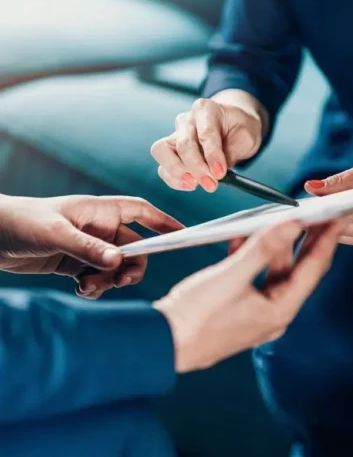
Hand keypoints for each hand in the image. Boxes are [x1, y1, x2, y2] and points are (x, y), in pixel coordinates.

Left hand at [0, 195, 182, 296]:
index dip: (163, 221)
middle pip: (134, 248)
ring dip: (109, 280)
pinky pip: (99, 278)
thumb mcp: (56, 234)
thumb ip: (88, 248)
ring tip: (88, 287)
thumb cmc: (22, 222)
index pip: (141, 212)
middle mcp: (99, 229)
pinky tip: (81, 289)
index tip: (181, 234)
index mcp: (100, 211)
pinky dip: (96, 287)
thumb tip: (119, 262)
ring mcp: (89, 247)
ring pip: (117, 266)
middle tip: (120, 280)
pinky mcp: (76, 264)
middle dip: (132, 266)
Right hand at [151, 94, 263, 192]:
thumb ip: (232, 152)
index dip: (212, 155)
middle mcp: (186, 120)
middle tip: (211, 184)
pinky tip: (190, 185)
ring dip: (177, 172)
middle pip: (183, 144)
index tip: (220, 173)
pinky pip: (163, 166)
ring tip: (194, 184)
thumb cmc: (238, 129)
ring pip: (162, 151)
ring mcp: (174, 135)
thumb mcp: (246, 137)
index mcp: (206, 110)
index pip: (206, 133)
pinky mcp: (169, 151)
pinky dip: (174, 179)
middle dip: (197, 168)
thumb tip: (217, 172)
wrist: (231, 126)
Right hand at [154, 221, 340, 372]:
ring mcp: (256, 310)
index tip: (337, 217)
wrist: (162, 342)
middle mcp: (273, 312)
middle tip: (314, 213)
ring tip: (274, 220)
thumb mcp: (232, 276)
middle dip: (305, 240)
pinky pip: (253, 276)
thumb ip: (263, 248)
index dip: (327, 240)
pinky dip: (251, 256)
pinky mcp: (239, 306)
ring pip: (273, 270)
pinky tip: (242, 239)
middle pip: (297, 269)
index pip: (314, 268)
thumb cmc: (196, 316)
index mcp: (280, 309)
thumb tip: (292, 225)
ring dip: (272, 245)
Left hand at [305, 161, 352, 251]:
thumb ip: (341, 181)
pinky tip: (334, 219)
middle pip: (339, 229)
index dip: (321, 214)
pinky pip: (347, 238)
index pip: (344, 217)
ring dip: (327, 225)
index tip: (303, 209)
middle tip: (304, 209)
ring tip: (316, 211)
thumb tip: (311, 187)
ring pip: (340, 236)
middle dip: (321, 219)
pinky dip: (338, 229)